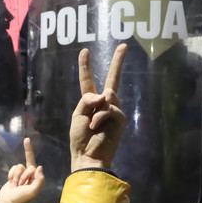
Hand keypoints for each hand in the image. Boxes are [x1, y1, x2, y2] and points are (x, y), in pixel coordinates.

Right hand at [0, 137, 44, 202]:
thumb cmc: (21, 198)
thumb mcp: (33, 191)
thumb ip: (39, 180)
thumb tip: (40, 167)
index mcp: (37, 178)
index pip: (34, 163)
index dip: (29, 151)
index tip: (26, 139)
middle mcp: (31, 176)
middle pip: (26, 166)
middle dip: (22, 175)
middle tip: (21, 185)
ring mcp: (22, 176)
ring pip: (18, 167)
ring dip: (16, 176)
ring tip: (16, 186)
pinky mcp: (14, 176)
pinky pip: (12, 169)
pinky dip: (11, 176)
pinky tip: (11, 184)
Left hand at [69, 44, 126, 171]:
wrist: (88, 156)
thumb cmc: (80, 138)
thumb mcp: (78, 115)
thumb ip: (87, 100)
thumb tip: (103, 95)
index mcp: (90, 102)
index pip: (88, 81)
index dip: (85, 66)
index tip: (85, 51)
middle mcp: (104, 104)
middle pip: (112, 79)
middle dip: (118, 62)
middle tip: (124, 46)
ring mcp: (114, 110)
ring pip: (109, 94)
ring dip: (97, 107)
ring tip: (92, 123)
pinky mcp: (120, 119)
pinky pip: (110, 109)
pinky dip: (100, 117)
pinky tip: (95, 127)